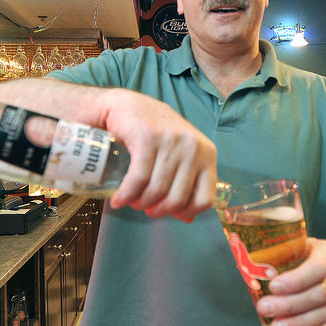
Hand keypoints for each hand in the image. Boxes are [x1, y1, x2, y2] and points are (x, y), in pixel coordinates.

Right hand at [101, 88, 217, 220]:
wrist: (128, 106)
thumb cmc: (155, 135)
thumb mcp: (180, 156)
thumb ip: (187, 182)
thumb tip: (187, 218)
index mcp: (207, 154)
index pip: (205, 198)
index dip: (185, 212)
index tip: (170, 213)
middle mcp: (193, 146)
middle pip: (177, 198)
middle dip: (158, 211)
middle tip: (144, 208)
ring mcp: (171, 141)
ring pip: (157, 190)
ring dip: (139, 203)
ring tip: (131, 202)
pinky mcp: (147, 137)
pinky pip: (138, 178)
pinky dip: (126, 194)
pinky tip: (118, 199)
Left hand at [255, 238, 325, 325]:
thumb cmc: (315, 254)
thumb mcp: (302, 243)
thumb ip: (281, 250)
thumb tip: (246, 259)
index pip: (316, 269)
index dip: (295, 280)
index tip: (273, 286)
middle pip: (318, 294)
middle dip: (290, 305)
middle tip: (265, 308)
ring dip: (301, 322)